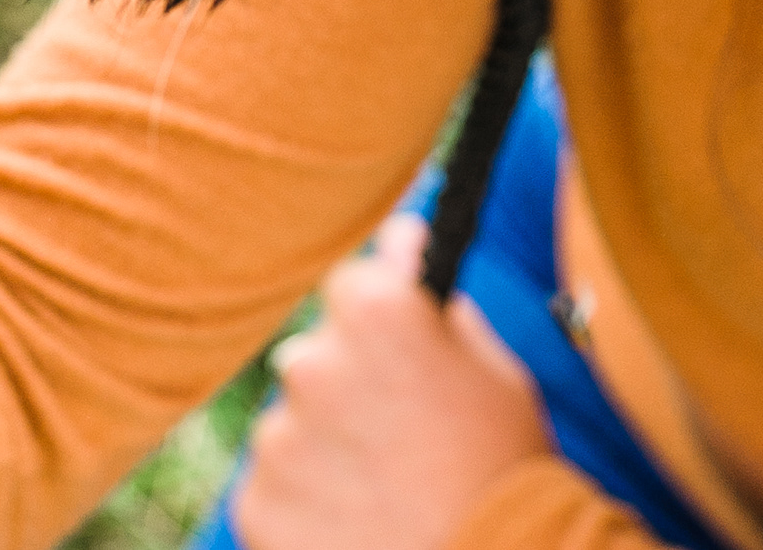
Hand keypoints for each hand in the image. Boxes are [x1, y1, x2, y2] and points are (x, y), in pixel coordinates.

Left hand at [230, 214, 551, 549]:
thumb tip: (400, 239)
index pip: (350, 283)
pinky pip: (273, 486)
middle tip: (399, 440)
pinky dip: (303, 504)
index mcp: (377, 313)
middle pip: (314, 357)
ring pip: (291, 425)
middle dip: (347, 387)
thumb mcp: (494, 370)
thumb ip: (437, 302)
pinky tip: (356, 524)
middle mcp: (312, 363)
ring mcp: (279, 437)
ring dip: (323, 449)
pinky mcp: (257, 503)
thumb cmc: (505, 471)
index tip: (399, 354)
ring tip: (383, 492)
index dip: (380, 320)